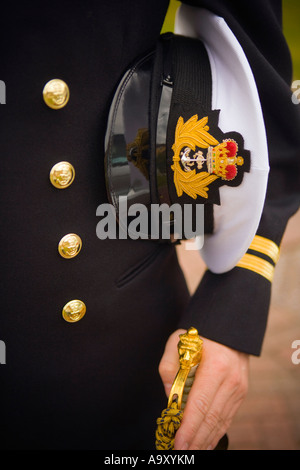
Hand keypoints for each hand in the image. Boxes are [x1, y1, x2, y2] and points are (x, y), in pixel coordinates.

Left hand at [158, 329, 248, 449]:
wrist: (229, 326)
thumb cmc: (199, 333)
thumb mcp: (177, 341)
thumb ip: (169, 369)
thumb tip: (170, 399)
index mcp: (215, 367)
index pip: (200, 405)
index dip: (189, 427)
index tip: (177, 443)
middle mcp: (231, 381)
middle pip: (211, 418)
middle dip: (195, 440)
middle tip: (181, 453)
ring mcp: (239, 388)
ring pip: (220, 422)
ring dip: (205, 440)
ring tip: (191, 452)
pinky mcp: (241, 393)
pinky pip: (227, 417)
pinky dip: (215, 432)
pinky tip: (204, 443)